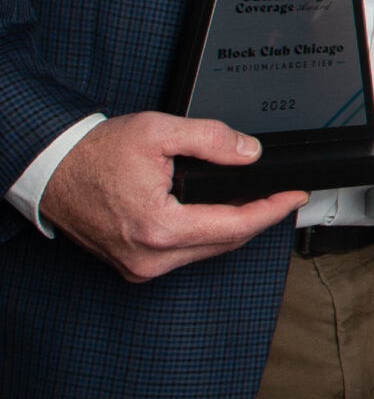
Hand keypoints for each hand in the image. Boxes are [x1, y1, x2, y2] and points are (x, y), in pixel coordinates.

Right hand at [39, 113, 305, 282]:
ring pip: (208, 250)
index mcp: (159, 229)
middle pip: (227, 242)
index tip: (295, 196)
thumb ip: (210, 139)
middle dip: (259, 217)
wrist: (53, 171)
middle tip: (283, 195)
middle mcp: (151, 258)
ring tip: (256, 201)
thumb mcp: (157, 131)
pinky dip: (207, 234)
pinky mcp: (134, 266)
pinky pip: (186, 253)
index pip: (236, 226)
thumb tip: (249, 152)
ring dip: (234, 227)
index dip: (272, 210)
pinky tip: (220, 214)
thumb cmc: (95, 154)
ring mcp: (141, 266)